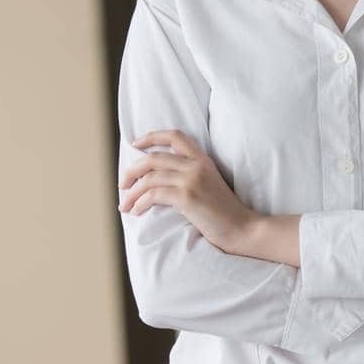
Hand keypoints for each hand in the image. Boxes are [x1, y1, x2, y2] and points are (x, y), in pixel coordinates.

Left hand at [119, 130, 257, 254]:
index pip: (175, 136)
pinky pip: (153, 195)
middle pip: (153, 158)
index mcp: (203, 159)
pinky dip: (140, 203)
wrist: (241, 227)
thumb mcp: (208, 184)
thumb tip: (155, 178)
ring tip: (125, 205)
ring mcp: (192, 180)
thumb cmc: (222, 212)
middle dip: (132, 170)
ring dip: (131, 192)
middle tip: (122, 184)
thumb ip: (188, 175)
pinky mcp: (187, 197)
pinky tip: (137, 211)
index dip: (152, 136)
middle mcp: (196, 165)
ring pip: (149, 178)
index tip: (136, 144)